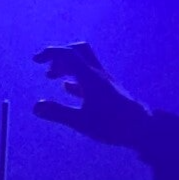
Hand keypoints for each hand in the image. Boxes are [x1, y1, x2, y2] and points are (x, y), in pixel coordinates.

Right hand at [32, 41, 153, 149]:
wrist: (143, 128)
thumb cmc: (114, 125)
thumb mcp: (82, 122)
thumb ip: (58, 113)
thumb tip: (35, 107)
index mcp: (90, 77)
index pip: (69, 54)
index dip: (50, 53)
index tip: (36, 60)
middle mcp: (98, 74)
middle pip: (79, 51)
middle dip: (60, 55)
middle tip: (46, 67)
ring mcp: (104, 82)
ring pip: (83, 64)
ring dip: (66, 67)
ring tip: (52, 77)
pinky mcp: (108, 91)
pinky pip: (88, 78)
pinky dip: (75, 79)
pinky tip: (68, 88)